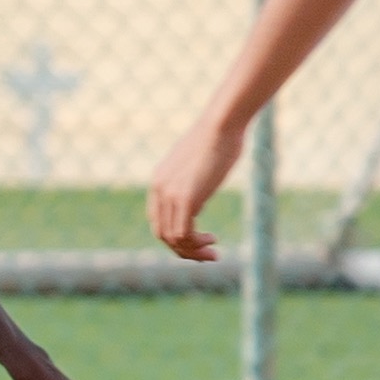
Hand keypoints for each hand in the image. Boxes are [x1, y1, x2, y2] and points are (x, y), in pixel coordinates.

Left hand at [146, 115, 241, 263]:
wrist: (221, 125)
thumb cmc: (219, 138)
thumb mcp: (199, 163)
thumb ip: (193, 181)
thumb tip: (200, 193)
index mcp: (159, 181)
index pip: (158, 220)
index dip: (177, 237)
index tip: (199, 240)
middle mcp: (159, 189)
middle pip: (162, 234)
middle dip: (184, 250)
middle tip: (208, 254)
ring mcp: (170, 194)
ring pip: (173, 238)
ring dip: (193, 251)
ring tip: (213, 253)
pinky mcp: (185, 198)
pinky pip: (184, 234)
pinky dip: (196, 245)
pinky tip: (212, 242)